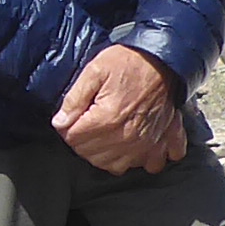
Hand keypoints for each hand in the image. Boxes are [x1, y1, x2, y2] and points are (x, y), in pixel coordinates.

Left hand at [54, 46, 182, 174]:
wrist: (162, 59)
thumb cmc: (128, 62)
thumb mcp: (94, 71)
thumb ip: (74, 99)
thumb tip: (60, 122)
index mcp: (108, 119)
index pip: (74, 140)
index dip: (68, 128)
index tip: (73, 118)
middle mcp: (128, 137)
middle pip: (92, 156)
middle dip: (85, 143)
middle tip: (88, 125)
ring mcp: (147, 143)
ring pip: (116, 166)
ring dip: (107, 155)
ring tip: (107, 136)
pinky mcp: (164, 142)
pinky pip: (151, 165)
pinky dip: (142, 160)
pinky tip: (135, 147)